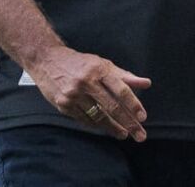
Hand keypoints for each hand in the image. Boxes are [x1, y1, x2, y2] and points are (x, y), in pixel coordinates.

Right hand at [29, 45, 151, 140]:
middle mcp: (86, 82)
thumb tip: (146, 83)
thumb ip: (125, 76)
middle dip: (128, 123)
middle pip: (112, 106)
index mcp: (99, 69)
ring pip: (98, 116)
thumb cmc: (80, 63)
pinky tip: (105, 128)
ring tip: (124, 134)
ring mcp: (73, 94)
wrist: (47, 60)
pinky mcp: (63, 104)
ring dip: (113, 128)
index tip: (142, 118)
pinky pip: (84, 119)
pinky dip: (96, 125)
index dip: (133, 105)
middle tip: (139, 135)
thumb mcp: (103, 64)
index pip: (120, 90)